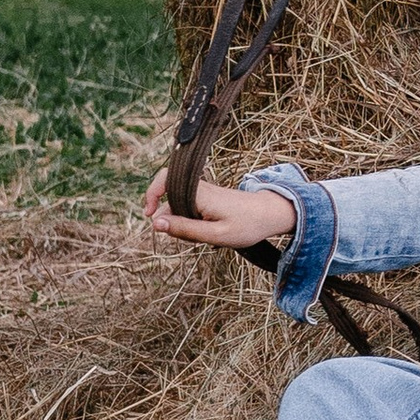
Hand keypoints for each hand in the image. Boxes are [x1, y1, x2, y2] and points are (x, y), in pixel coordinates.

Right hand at [146, 165, 296, 253]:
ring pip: (179, 206)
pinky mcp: (208, 198)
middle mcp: (198, 188)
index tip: (148, 216)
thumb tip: (156, 224)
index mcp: (198, 192)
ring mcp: (203, 192)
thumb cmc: (247, 225)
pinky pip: (189, 209)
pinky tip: (207, 233)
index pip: (164, 180)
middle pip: (169, 200)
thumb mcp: (215, 234)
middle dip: (171, 221)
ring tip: (205, 237)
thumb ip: (185, 229)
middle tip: (190, 238)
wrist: (271, 214)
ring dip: (183, 224)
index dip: (151, 194)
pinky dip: (191, 223)